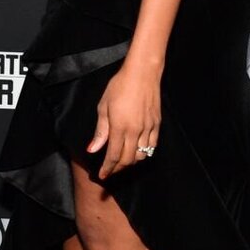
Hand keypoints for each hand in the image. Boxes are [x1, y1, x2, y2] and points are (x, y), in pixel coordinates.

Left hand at [87, 65, 160, 179]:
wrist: (142, 73)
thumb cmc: (120, 86)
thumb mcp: (103, 107)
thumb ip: (100, 131)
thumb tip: (93, 149)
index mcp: (119, 127)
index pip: (113, 156)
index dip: (107, 168)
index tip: (102, 175)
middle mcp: (135, 131)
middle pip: (128, 159)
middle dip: (118, 168)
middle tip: (110, 170)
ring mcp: (148, 128)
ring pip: (141, 155)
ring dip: (131, 162)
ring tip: (123, 161)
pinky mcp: (157, 124)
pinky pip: (152, 146)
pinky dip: (144, 153)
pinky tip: (138, 152)